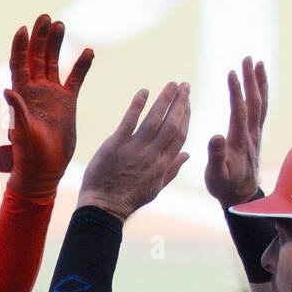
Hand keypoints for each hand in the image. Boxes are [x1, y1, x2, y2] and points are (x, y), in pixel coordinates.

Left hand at [3, 14, 93, 199]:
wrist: (45, 170)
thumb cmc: (29, 154)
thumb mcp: (22, 132)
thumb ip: (18, 111)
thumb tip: (8, 90)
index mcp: (21, 94)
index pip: (19, 64)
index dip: (20, 46)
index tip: (23, 29)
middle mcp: (35, 90)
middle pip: (36, 57)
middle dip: (40, 37)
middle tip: (45, 18)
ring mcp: (52, 94)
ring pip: (54, 63)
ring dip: (57, 44)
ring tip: (61, 25)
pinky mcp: (67, 102)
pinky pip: (75, 79)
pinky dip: (82, 66)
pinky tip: (89, 51)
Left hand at [75, 82, 190, 222]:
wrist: (103, 207)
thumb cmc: (128, 199)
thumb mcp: (155, 188)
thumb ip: (172, 169)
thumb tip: (188, 155)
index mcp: (162, 165)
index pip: (180, 136)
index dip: (186, 117)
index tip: (188, 102)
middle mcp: (152, 155)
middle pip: (171, 124)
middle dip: (180, 103)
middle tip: (184, 85)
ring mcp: (134, 150)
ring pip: (154, 120)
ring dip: (164, 100)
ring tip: (171, 84)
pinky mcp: (116, 145)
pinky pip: (129, 121)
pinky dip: (137, 105)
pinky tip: (144, 91)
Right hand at [204, 56, 267, 208]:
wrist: (241, 196)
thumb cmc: (225, 186)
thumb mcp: (216, 175)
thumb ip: (216, 156)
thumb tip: (216, 136)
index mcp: (240, 141)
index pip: (240, 111)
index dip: (237, 92)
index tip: (232, 73)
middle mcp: (252, 135)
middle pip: (255, 102)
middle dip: (251, 80)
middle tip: (248, 59)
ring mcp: (256, 134)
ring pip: (261, 104)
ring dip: (260, 83)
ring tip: (258, 63)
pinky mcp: (256, 135)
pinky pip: (261, 110)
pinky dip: (261, 94)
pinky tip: (258, 83)